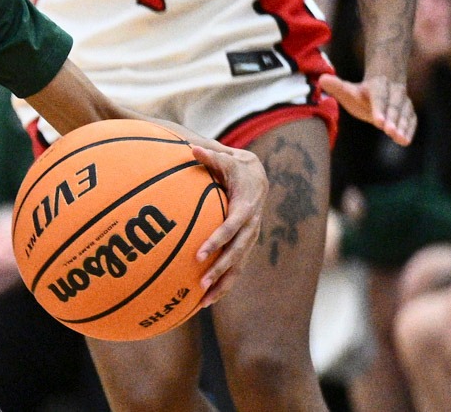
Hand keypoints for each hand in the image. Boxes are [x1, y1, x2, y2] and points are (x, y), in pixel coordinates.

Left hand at [187, 141, 264, 305]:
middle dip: (220, 270)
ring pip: (238, 267)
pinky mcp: (246, 246)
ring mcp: (250, 239)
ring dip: (223, 284)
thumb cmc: (236, 168)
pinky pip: (236, 269)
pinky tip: (207, 300)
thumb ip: (210, 156)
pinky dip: (224, 284)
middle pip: (236, 254)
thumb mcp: (227, 160)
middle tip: (201, 284)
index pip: (232, 228)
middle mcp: (251, 227)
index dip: (217, 241)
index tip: (200, 254)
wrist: (258, 178)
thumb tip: (192, 148)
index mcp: (246, 208)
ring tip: (203, 302)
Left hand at [320, 74, 415, 145]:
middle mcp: (394, 92)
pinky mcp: (409, 112)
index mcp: (378, 85)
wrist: (380, 89)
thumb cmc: (361, 94)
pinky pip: (412, 120)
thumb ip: (337, 86)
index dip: (379, 109)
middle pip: (394, 106)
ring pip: (405, 113)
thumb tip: (322, 79)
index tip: (377, 122)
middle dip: (393, 119)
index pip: (379, 97)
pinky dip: (409, 129)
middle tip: (389, 131)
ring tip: (401, 139)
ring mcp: (404, 102)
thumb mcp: (348, 90)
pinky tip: (405, 140)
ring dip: (403, 126)